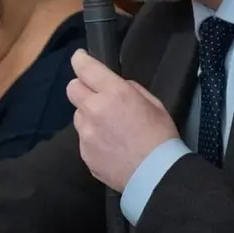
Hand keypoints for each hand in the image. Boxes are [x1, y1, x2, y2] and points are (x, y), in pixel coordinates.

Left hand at [66, 49, 178, 191]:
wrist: (155, 175)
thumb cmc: (160, 136)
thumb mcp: (153, 103)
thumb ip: (130, 89)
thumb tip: (117, 86)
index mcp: (114, 93)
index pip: (86, 68)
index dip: (80, 60)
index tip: (80, 58)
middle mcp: (94, 109)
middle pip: (72, 89)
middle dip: (82, 87)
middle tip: (96, 94)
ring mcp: (86, 133)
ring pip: (78, 115)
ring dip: (88, 115)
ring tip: (109, 127)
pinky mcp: (84, 152)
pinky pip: (84, 137)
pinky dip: (93, 137)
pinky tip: (111, 145)